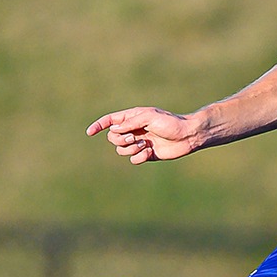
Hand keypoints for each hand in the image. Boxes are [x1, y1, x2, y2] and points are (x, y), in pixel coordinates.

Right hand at [86, 106, 206, 163]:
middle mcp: (133, 130)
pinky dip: (139, 157)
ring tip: (145, 144)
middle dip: (120, 140)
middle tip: (134, 137)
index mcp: (132, 118)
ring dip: (131, 149)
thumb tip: (114, 129)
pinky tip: (150, 152)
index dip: (98, 126)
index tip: (89, 133)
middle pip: (113, 138)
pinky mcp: (146, 154)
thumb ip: (130, 122)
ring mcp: (139, 143)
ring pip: (121, 150)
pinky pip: (133, 159)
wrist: (186, 136)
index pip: (110, 121)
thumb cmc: (169, 122)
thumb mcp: (148, 117)